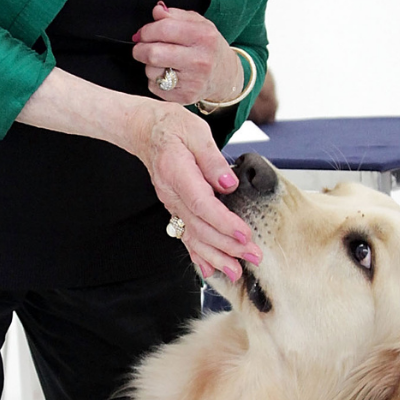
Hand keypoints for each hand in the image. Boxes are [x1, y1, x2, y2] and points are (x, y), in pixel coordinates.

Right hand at [126, 100, 261, 281]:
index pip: (201, 204)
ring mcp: (171, 204)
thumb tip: (228, 184)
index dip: (223, 223)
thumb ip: (212, 158)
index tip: (244, 235)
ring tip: (236, 272)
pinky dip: (198, 255)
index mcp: (177, 172)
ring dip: (216, 257)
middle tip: (254, 256)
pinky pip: (185, 235)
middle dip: (228, 246)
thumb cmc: (173, 127)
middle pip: (200, 226)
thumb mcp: (196, 131)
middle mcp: (171, 193)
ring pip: (192, 236)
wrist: (146, 131)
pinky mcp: (174, 208)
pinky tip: (210, 270)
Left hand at [132, 3, 242, 106]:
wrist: (224, 75)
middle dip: (140, 49)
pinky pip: (154, 87)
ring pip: (151, 71)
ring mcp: (193, 81)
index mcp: (204, 36)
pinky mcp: (185, 97)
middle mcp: (200, 60)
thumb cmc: (208, 47)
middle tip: (142, 47)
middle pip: (153, 53)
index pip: (164, 29)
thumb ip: (175, 15)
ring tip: (162, 62)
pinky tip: (168, 74)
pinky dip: (155, 80)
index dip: (147, 30)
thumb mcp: (198, 24)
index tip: (144, 33)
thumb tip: (157, 11)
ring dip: (149, 65)